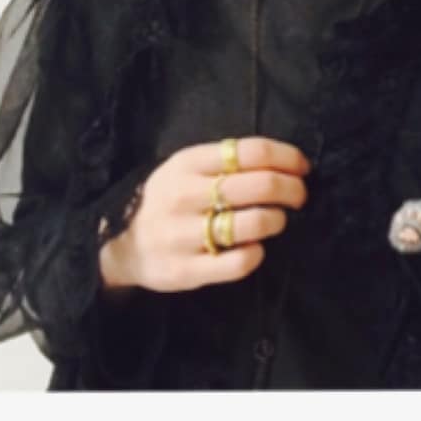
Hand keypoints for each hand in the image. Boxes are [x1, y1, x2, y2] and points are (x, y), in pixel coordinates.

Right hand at [99, 137, 310, 294]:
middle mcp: (184, 195)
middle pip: (259, 184)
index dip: (287, 157)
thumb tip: (284, 161)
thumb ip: (225, 162)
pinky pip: (238, 263)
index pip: (251, 150)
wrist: (118, 244)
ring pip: (253, 223)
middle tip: (299, 196)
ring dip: (276, 220)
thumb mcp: (186, 169)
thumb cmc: (166, 200)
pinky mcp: (185, 270)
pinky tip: (255, 249)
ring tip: (276, 220)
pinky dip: (256, 254)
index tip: (302, 167)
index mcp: (188, 163)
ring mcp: (182, 234)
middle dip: (292, 189)